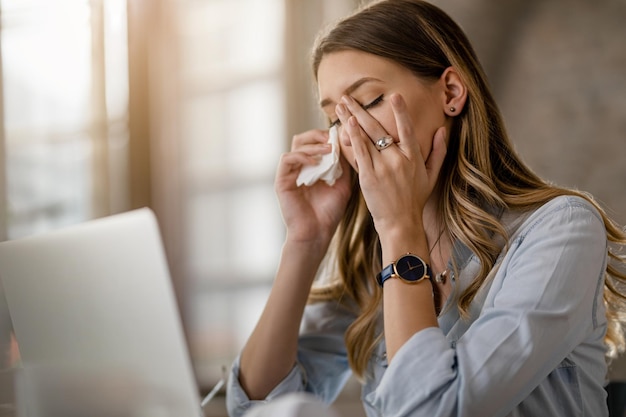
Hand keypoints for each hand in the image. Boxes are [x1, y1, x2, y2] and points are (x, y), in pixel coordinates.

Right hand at [275, 129, 352, 245]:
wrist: (317, 233)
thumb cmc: (329, 212)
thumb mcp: (342, 184)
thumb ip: (343, 165)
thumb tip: (347, 144)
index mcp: (312, 167)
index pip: (315, 142)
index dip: (327, 136)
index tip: (341, 136)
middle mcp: (299, 168)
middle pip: (303, 139)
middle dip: (318, 135)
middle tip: (332, 138)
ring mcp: (289, 173)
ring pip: (296, 146)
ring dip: (313, 145)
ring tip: (328, 149)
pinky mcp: (281, 180)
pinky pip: (287, 159)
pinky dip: (302, 157)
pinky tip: (316, 163)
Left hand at [336, 93, 447, 239]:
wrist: (401, 223)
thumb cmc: (415, 200)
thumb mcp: (432, 176)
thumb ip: (438, 152)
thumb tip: (442, 131)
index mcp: (414, 157)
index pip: (407, 129)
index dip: (401, 112)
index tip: (394, 95)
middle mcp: (398, 159)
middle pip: (379, 128)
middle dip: (362, 110)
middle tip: (348, 96)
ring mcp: (383, 167)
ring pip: (366, 137)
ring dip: (351, 118)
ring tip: (340, 105)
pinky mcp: (369, 177)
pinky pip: (360, 152)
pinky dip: (353, 137)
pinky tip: (346, 124)